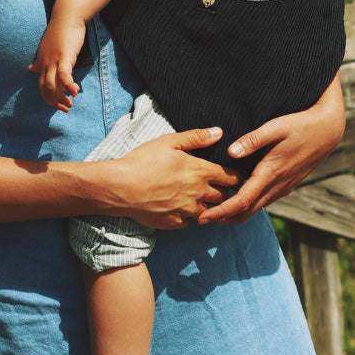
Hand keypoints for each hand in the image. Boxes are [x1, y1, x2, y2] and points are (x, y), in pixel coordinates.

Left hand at [29, 14, 85, 109]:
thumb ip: (40, 60)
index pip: (41, 85)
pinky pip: (64, 75)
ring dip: (60, 97)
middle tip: (66, 108)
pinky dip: (68, 86)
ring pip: (51, 85)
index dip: (48, 98)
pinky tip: (75, 91)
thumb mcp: (46, 47)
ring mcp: (54, 59)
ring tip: (70, 102)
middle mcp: (45, 62)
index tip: (59, 104)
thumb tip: (30, 69)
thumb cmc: (60, 30)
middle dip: (54, 102)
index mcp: (41, 62)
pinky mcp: (64, 56)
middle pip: (44, 88)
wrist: (67, 15)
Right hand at [105, 127, 238, 228]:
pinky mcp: (175, 223)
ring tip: (195, 196)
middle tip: (214, 185)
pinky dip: (187, 215)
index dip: (233, 176)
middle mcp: (198, 193)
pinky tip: (178, 206)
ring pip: (208, 211)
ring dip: (205, 204)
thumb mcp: (169, 142)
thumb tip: (218, 132)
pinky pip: (189, 221)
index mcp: (200, 171)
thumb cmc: (143, 161)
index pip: (231, 178)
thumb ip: (196, 137)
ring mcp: (187, 211)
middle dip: (221, 191)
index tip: (230, 176)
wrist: (120, 188)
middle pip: (223, 196)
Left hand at [198, 76, 345, 224]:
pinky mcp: (286, 185)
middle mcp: (278, 186)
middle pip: (246, 212)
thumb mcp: (276, 127)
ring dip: (234, 213)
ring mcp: (283, 187)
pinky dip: (246, 205)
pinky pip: (263, 201)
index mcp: (271, 173)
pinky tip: (235, 196)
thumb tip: (230, 152)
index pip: (242, 201)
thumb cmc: (300, 125)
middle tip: (199, 216)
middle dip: (223, 218)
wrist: (328, 130)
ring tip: (212, 208)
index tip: (202, 217)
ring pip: (255, 209)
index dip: (221, 212)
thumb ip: (252, 140)